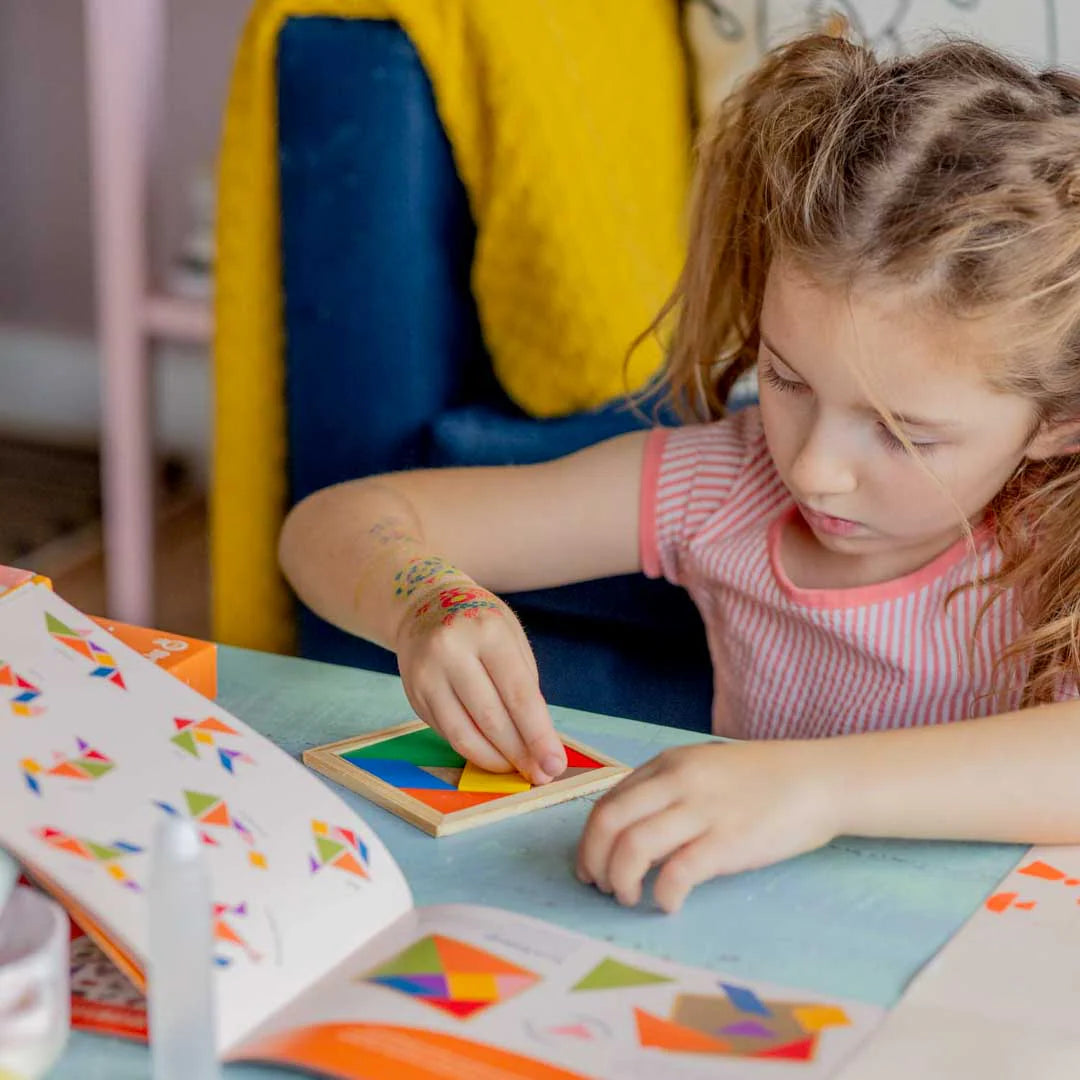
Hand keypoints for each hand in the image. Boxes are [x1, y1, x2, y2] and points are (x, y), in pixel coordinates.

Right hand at [394, 579, 566, 784]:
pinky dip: (472, 748)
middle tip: (540, 775)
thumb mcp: (512, 637)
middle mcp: (450, 651)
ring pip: (463, 734)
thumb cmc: (480, 623)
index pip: (518, 694)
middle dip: (519, 754)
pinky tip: (491, 753)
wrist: (425, 604)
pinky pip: (446, 733)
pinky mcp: (413, 695)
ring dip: (494, 760)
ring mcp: (426, 674)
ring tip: (516, 768)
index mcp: (486, 631)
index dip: (539, 735)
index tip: (555, 764)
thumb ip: (525, 687)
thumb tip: (539, 744)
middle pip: (491, 718)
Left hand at [576, 740, 839, 911]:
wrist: (819, 779)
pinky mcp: (728, 841)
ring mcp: (702, 811)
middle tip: (599, 887)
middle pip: (608, 822)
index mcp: (668, 765)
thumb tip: (631, 825)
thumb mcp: (704, 767)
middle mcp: (677, 783)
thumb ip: (668, 788)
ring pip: (633, 847)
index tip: (591, 865)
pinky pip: (677, 873)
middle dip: (593, 861)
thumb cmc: (762, 779)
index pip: (608, 802)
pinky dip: (662, 895)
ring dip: (620, 881)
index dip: (590, 840)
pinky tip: (668, 904)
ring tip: (629, 897)